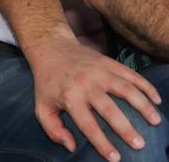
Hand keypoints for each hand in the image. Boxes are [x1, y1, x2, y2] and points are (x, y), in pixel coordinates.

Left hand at [27, 33, 161, 159]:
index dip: (102, 143)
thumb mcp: (42, 107)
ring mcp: (99, 72)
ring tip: (155, 121)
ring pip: (126, 90)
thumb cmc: (48, 83)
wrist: (51, 48)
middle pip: (110, 109)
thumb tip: (71, 147)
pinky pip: (131, 75)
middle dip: (126, 129)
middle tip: (139, 144)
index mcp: (69, 97)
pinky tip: (156, 100)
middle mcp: (85, 84)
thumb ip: (53, 129)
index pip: (88, 125)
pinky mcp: (108, 62)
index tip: (115, 157)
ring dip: (143, 106)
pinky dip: (146, 86)